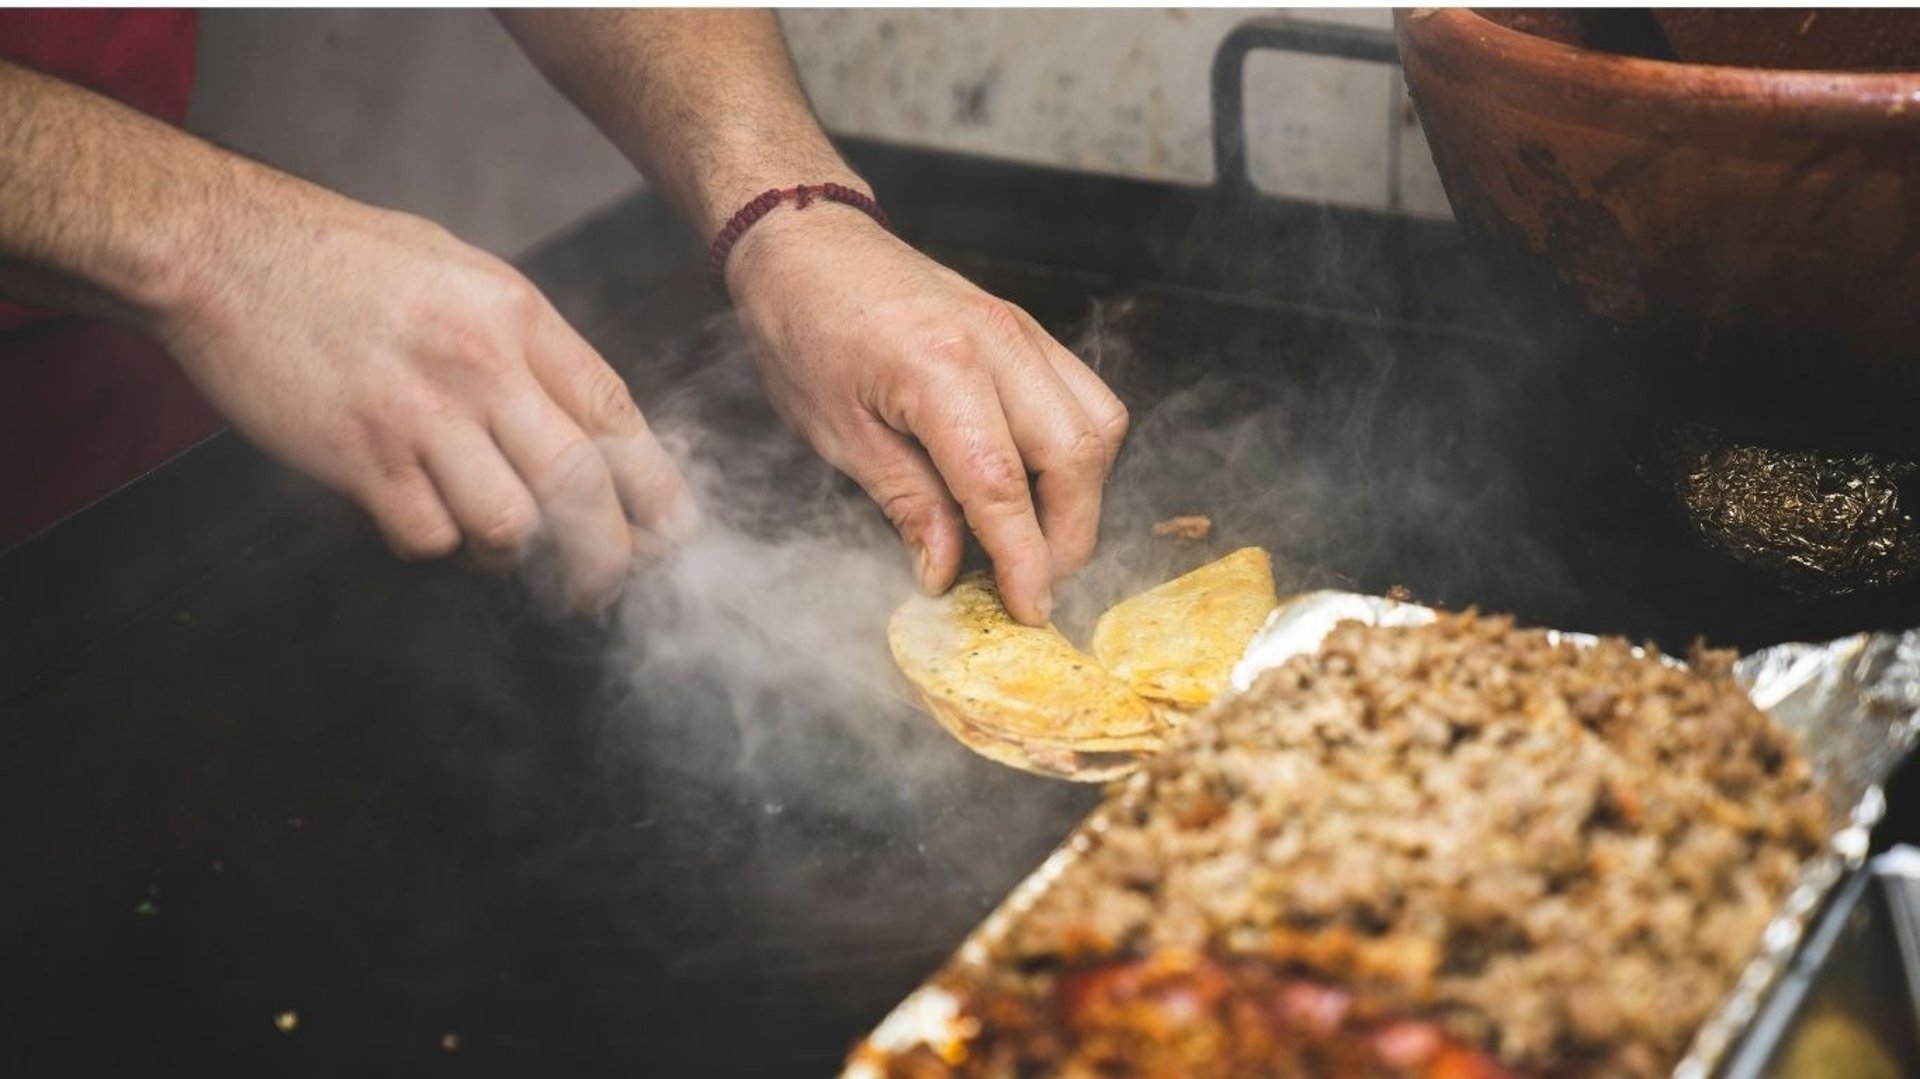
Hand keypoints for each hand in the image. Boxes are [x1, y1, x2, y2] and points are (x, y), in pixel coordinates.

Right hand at [151, 174, 694, 611]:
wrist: (223, 252)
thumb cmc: (345, 261)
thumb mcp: (464, 273)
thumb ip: (528, 345)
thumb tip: (589, 421)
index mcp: (516, 315)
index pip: (616, 413)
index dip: (657, 488)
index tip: (674, 533)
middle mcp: (479, 365)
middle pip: (581, 486)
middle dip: (610, 553)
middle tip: (608, 582)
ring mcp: (417, 414)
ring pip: (509, 525)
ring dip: (514, 553)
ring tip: (501, 546)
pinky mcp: (358, 456)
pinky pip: (427, 535)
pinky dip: (433, 542)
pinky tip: (417, 512)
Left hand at [726, 205, 1128, 625]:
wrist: (806, 243)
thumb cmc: (803, 328)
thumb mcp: (837, 433)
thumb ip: (906, 503)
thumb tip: (945, 570)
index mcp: (939, 370)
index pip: (1003, 486)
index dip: (1023, 559)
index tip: (1029, 610)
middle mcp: (997, 343)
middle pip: (1074, 456)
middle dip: (1067, 536)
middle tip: (1034, 583)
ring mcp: (1021, 330)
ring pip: (1097, 425)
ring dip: (1082, 495)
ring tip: (1040, 540)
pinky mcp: (1027, 329)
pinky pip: (1084, 395)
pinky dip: (1078, 451)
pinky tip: (1042, 484)